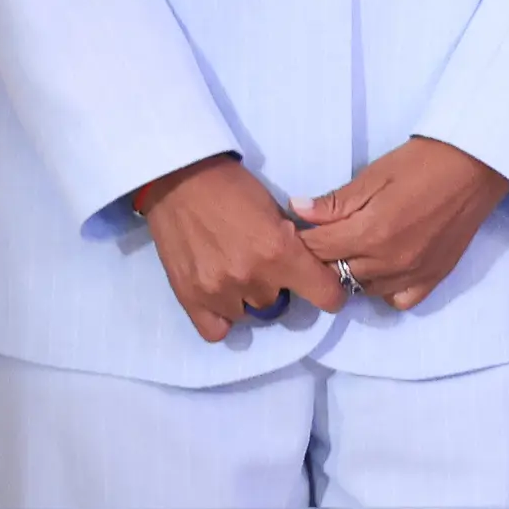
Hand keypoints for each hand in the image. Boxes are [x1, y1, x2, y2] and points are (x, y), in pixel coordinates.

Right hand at [129, 156, 344, 341]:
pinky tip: (219, 295)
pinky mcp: (190, 297)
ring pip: (248, 314)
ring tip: (233, 270)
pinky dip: (221, 316)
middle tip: (260, 263)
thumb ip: (291, 245)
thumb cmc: (231, 187)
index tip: (322, 286)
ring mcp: (219, 292)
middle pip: (278, 304)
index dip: (329, 291)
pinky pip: (216, 330)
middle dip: (275, 286)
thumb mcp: (275, 209)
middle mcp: (252, 278)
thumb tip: (305, 270)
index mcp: (280, 252)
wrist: (179, 178)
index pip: (326, 296)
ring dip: (246, 297)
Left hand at [291, 136, 508, 312]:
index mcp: (371, 232)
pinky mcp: (433, 278)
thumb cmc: (422, 163)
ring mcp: (413, 274)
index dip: (301, 240)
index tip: (293, 231)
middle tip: (318, 240)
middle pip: (336, 273)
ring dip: (349, 274)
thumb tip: (298, 212)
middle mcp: (389, 262)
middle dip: (320, 258)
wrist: (475, 166)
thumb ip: (336, 201)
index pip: (318, 249)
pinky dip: (383, 289)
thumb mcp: (374, 175)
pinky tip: (379, 268)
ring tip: (347, 251)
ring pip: (363, 289)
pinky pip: (398, 300)